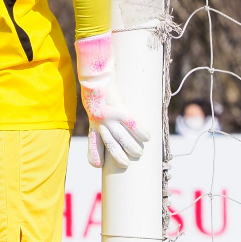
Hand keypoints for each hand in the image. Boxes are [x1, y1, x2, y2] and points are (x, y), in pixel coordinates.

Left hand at [75, 33, 149, 167]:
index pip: (92, 143)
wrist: (96, 75)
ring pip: (124, 140)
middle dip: (120, 158)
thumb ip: (99, 114)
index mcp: (93, 123)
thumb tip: (110, 118)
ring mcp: (110, 118)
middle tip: (126, 164)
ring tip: (140, 153)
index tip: (98, 166)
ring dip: (134, 148)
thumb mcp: (93, 104)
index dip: (94, 156)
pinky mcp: (120, 111)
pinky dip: (141, 133)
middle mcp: (100, 124)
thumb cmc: (97, 88)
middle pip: (111, 146)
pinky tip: (148, 137)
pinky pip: (133, 126)